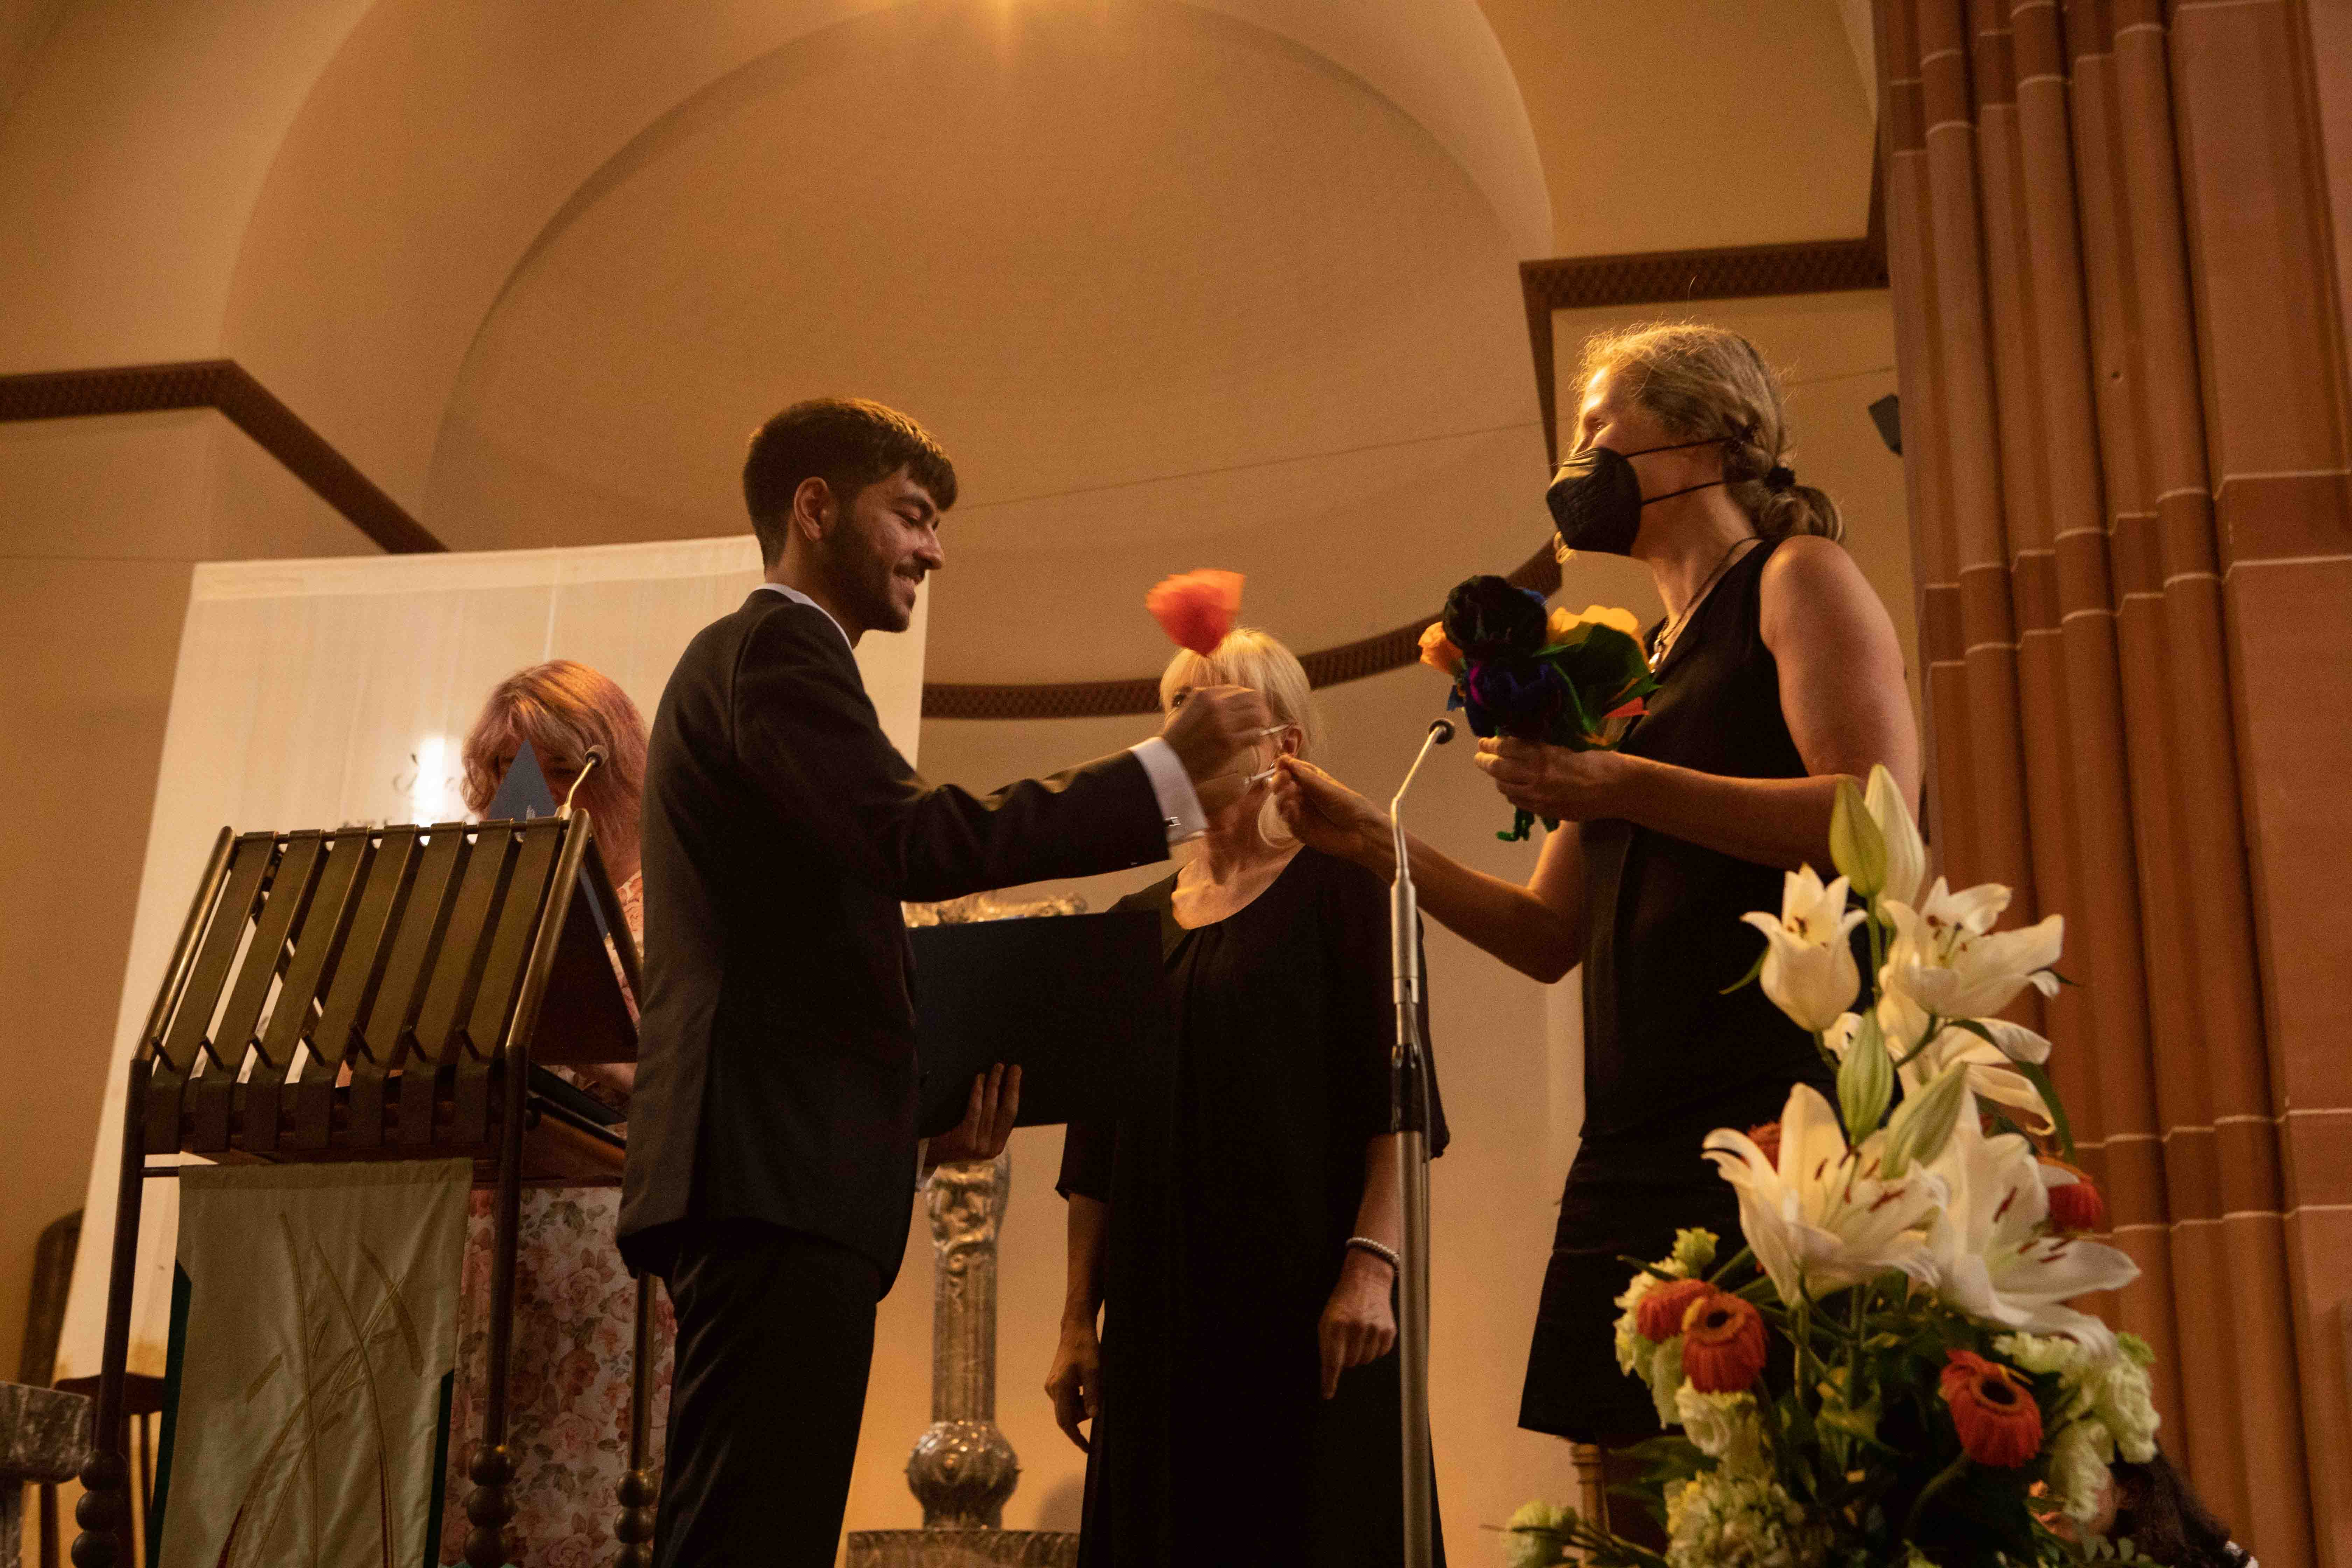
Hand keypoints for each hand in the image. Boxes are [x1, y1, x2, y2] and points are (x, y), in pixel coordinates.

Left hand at [925, 1064, 1020, 1165]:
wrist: (926, 1154)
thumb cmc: (950, 1136)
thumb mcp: (974, 1132)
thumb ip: (987, 1119)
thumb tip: (1001, 1087)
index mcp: (997, 1146)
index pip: (1012, 1115)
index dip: (1015, 1092)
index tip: (1017, 1073)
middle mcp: (991, 1149)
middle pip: (1006, 1111)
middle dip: (1011, 1086)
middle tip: (1012, 1067)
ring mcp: (979, 1147)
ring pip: (991, 1109)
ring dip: (995, 1085)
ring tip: (997, 1068)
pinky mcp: (965, 1142)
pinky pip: (975, 1111)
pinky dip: (977, 1093)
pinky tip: (979, 1079)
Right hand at [1045, 1317, 1101, 1450]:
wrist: (1076, 1331)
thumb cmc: (1085, 1349)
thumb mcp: (1093, 1372)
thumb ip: (1092, 1395)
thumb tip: (1093, 1417)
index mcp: (1059, 1388)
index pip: (1065, 1421)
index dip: (1076, 1437)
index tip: (1087, 1449)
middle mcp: (1052, 1389)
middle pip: (1068, 1415)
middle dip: (1084, 1415)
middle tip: (1098, 1400)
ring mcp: (1053, 1386)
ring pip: (1069, 1407)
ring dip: (1083, 1405)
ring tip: (1094, 1387)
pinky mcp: (1056, 1383)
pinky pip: (1068, 1399)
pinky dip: (1079, 1399)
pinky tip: (1088, 1385)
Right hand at [1159, 684, 1272, 787]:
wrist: (1169, 761)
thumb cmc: (1178, 738)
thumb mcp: (1189, 708)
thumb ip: (1207, 699)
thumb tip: (1230, 695)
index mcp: (1206, 695)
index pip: (1239, 689)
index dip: (1249, 698)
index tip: (1252, 707)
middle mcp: (1216, 706)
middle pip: (1253, 699)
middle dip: (1260, 708)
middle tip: (1262, 718)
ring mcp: (1224, 725)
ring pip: (1258, 716)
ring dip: (1262, 722)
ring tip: (1260, 729)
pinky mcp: (1229, 744)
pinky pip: (1255, 734)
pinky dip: (1259, 737)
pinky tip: (1255, 741)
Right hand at [1272, 758, 1391, 869]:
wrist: (1361, 832)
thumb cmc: (1348, 805)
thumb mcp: (1326, 787)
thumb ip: (1305, 775)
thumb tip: (1285, 759)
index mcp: (1310, 782)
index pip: (1290, 771)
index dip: (1283, 767)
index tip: (1282, 765)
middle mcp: (1303, 796)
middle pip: (1281, 786)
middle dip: (1279, 781)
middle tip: (1285, 781)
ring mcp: (1299, 813)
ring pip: (1280, 803)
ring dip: (1282, 797)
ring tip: (1292, 795)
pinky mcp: (1299, 830)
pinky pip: (1287, 820)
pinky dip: (1287, 813)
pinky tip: (1293, 808)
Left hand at [1317, 1250, 1397, 1398]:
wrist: (1367, 1282)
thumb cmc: (1342, 1304)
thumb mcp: (1327, 1320)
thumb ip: (1327, 1345)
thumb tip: (1331, 1373)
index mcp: (1336, 1325)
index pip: (1332, 1361)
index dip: (1329, 1381)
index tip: (1327, 1394)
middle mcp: (1356, 1328)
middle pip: (1350, 1363)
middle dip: (1346, 1357)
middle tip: (1346, 1339)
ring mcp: (1374, 1330)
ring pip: (1365, 1360)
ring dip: (1360, 1352)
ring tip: (1359, 1333)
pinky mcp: (1388, 1331)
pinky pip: (1379, 1354)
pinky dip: (1373, 1348)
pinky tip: (1370, 1332)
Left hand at [1474, 738, 1636, 824]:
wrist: (1617, 789)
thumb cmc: (1599, 762)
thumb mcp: (1568, 747)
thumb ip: (1544, 750)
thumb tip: (1522, 746)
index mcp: (1543, 755)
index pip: (1506, 747)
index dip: (1492, 743)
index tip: (1485, 740)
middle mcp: (1536, 776)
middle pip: (1498, 767)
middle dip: (1485, 760)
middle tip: (1479, 756)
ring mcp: (1539, 796)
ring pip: (1505, 787)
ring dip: (1497, 778)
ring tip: (1495, 772)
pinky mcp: (1545, 811)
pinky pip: (1519, 802)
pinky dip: (1511, 793)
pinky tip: (1512, 789)